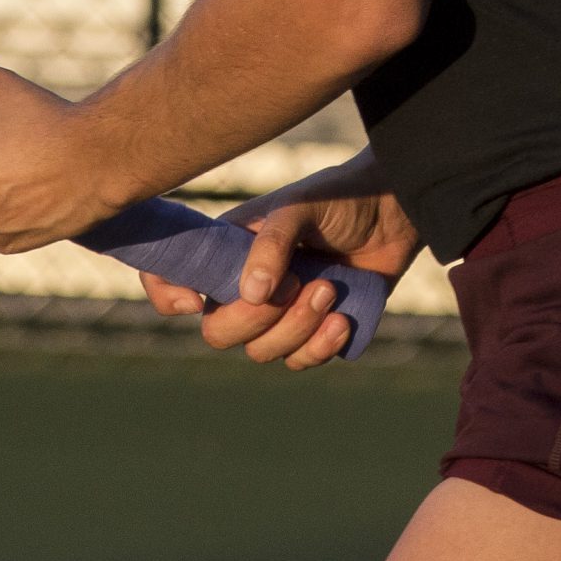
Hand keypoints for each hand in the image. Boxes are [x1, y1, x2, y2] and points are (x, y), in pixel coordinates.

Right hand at [140, 170, 421, 368]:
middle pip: (219, 330)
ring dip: (297, 329)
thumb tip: (251, 295)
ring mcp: (280, 311)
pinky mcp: (314, 331)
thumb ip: (271, 244)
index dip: (166, 293)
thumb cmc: (338, 199)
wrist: (393, 213)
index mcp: (228, 249)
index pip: (174, 274)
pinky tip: (343, 320)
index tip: (195, 300)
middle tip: (299, 285)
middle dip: (255, 320)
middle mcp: (246, 283)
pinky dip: (320, 348)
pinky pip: (300, 361)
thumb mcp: (300, 207)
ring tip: (330, 290)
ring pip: (262, 351)